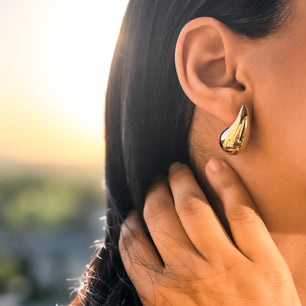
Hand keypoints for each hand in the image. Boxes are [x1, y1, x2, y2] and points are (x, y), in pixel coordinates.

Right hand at [119, 158, 300, 305]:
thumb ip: (151, 290)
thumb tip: (134, 257)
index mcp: (161, 295)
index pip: (134, 244)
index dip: (131, 222)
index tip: (135, 213)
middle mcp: (188, 274)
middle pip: (161, 216)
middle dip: (154, 193)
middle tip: (156, 182)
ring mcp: (226, 264)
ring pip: (192, 206)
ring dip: (180, 181)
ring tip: (176, 170)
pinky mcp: (262, 260)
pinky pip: (240, 211)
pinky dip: (226, 182)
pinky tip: (214, 165)